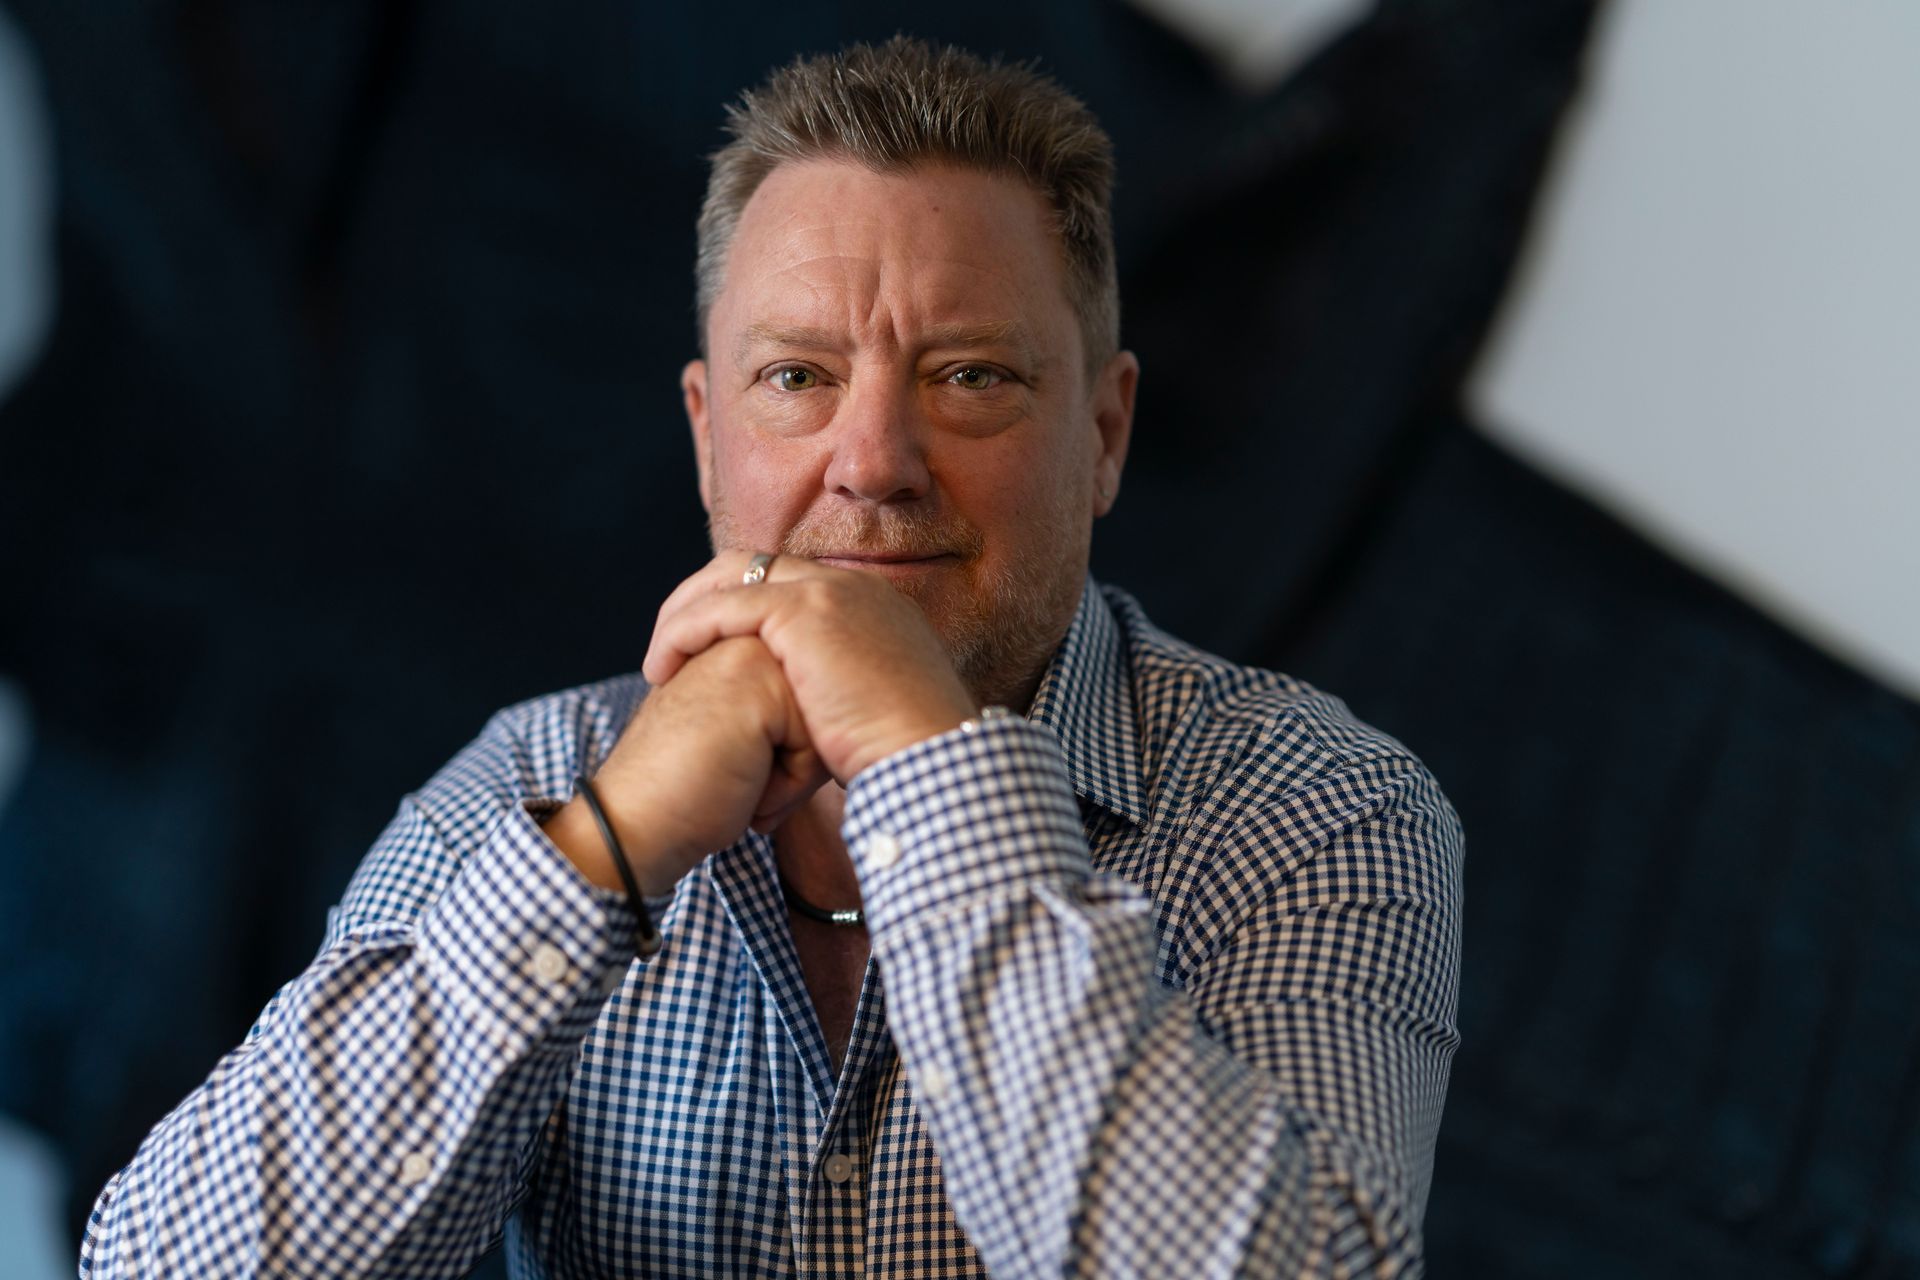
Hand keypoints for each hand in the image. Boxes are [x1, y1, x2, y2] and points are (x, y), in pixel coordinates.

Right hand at [544, 635, 827, 895]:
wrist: (635, 825)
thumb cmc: (689, 792)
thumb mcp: (743, 740)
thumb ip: (780, 709)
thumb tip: (841, 720)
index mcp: (738, 648)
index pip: (810, 704)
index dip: (784, 757)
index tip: (729, 770)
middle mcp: (747, 640)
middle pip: (822, 711)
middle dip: (793, 762)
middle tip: (736, 779)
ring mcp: (752, 654)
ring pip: (825, 726)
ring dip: (791, 775)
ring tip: (739, 785)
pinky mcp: (760, 684)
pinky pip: (817, 744)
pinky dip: (789, 786)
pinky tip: (746, 793)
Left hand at [643, 552, 976, 783]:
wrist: (932, 757)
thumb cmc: (904, 757)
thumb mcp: (870, 711)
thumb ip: (840, 696)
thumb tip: (812, 727)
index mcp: (871, 604)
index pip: (787, 582)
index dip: (738, 609)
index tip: (706, 653)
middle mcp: (852, 585)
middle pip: (754, 565)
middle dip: (702, 597)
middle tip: (670, 647)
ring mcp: (830, 591)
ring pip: (731, 576)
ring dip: (684, 613)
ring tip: (659, 662)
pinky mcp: (805, 610)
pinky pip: (722, 606)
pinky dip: (684, 631)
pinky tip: (663, 667)